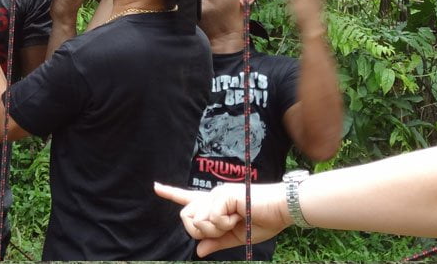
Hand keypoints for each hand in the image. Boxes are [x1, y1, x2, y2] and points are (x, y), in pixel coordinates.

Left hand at [154, 181, 288, 257]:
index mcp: (214, 205)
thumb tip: (198, 251)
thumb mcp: (236, 237)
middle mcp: (212, 196)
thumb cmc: (263, 221)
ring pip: (198, 220)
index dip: (170, 193)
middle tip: (223, 229)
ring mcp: (216, 194)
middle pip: (186, 216)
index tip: (155, 186)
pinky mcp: (223, 195)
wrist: (281, 212)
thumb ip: (216, 242)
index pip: (188, 198)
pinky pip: (211, 218)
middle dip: (200, 231)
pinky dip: (224, 224)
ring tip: (235, 220)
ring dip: (215, 229)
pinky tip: (238, 216)